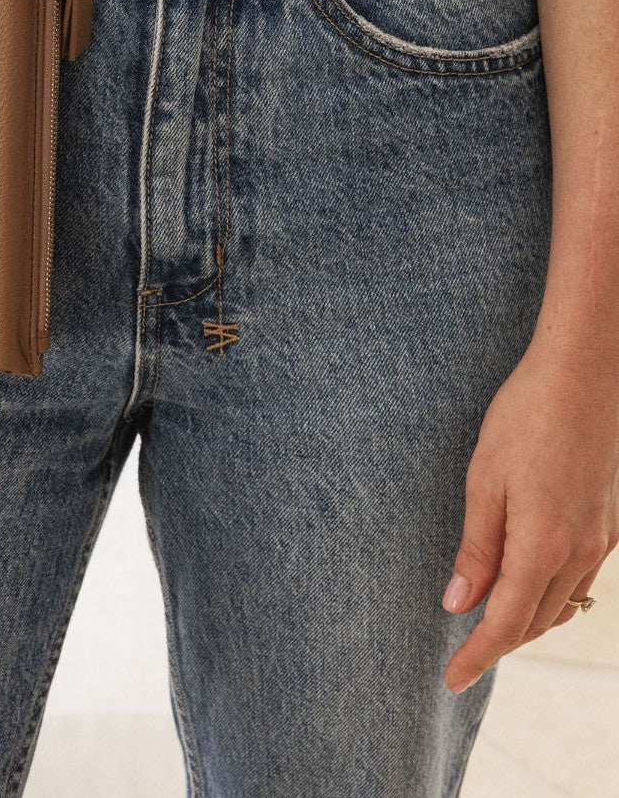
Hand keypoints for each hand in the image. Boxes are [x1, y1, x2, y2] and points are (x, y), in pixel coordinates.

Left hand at [442, 331, 618, 693]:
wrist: (585, 374)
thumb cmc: (526, 416)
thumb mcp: (485, 479)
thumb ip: (476, 548)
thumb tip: (458, 604)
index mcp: (543, 546)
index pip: (506, 625)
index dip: (478, 656)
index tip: (451, 680)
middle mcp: (580, 552)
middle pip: (537, 621)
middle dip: (500, 643)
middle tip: (462, 655)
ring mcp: (602, 539)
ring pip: (563, 603)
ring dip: (527, 621)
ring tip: (490, 626)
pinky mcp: (610, 523)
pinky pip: (582, 577)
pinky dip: (551, 593)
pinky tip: (530, 584)